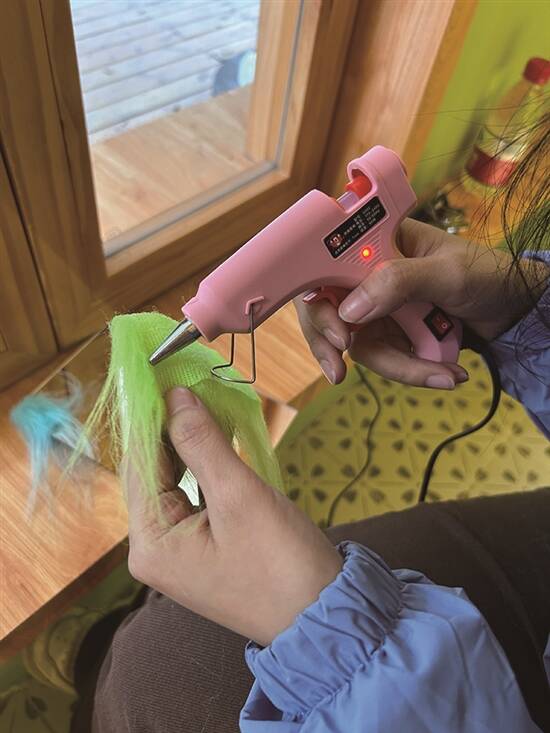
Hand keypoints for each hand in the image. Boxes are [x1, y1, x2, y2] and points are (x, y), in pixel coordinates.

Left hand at [126, 387, 342, 646]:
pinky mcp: (203, 545)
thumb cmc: (282, 563)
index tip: (159, 371)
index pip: (138, 462)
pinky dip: (204, 464)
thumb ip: (201, 443)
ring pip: (174, 479)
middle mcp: (154, 548)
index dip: (149, 414)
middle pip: (154, 470)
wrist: (325, 616)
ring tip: (202, 398)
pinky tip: (215, 434)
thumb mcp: (239, 497)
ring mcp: (179, 549)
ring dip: (189, 441)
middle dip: (171, 425)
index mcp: (150, 544)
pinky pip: (194, 494)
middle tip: (187, 379)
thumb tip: (175, 396)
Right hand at [294, 218, 546, 388]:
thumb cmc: (488, 274)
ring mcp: (379, 306)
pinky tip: (446, 373)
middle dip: (332, 343)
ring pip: (359, 343)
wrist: (518, 309)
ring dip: (398, 367)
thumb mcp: (447, 272)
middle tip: (338, 372)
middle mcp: (369, 273)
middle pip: (327, 309)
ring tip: (442, 375)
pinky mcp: (394, 333)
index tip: (337, 332)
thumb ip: (399, 281)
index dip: (318, 299)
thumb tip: (350, 309)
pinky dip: (412, 371)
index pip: (325, 265)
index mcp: (375, 242)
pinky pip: (385, 358)